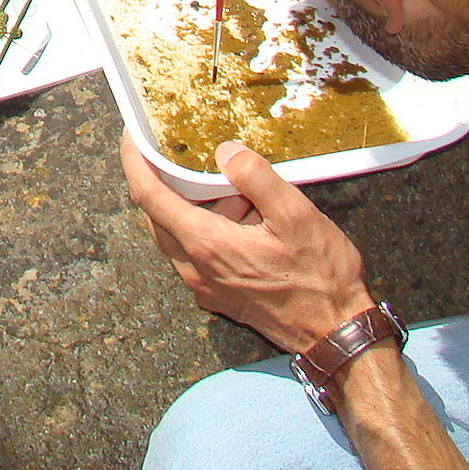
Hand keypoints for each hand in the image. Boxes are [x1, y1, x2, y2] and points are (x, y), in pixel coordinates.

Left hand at [120, 134, 372, 351]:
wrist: (335, 334)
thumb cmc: (321, 278)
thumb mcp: (296, 216)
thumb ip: (256, 178)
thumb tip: (225, 152)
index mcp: (207, 245)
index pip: (148, 196)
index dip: (134, 161)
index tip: (133, 135)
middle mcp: (195, 269)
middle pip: (155, 216)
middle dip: (164, 181)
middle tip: (182, 153)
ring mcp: (204, 286)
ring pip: (176, 235)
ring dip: (194, 207)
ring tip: (237, 192)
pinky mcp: (217, 296)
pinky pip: (195, 254)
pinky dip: (207, 229)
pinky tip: (245, 220)